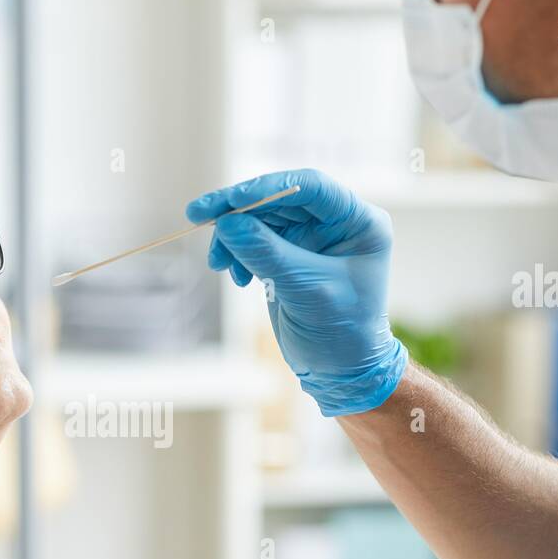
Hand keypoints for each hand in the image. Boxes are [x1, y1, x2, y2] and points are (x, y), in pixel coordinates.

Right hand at [187, 168, 406, 415]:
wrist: (340, 371)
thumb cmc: (340, 333)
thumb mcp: (305, 289)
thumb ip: (266, 252)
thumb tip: (227, 223)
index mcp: (358, 222)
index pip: (310, 187)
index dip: (267, 188)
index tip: (230, 200)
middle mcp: (336, 223)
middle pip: (279, 200)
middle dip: (238, 212)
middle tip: (198, 216)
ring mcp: (312, 238)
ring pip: (261, 219)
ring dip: (233, 237)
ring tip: (218, 263)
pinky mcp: (290, 255)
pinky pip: (256, 240)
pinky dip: (238, 253)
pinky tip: (237, 276)